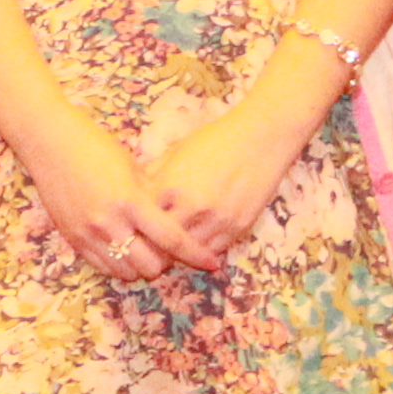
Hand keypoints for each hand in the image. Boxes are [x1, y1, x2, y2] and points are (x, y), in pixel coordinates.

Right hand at [12, 117, 186, 286]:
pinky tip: (123, 250)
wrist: (50, 142)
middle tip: (169, 252)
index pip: (172, 239)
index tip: (212, 263)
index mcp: (132, 200)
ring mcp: (89, 233)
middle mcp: (110, 222)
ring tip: (144, 250)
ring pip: (126, 272)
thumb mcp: (133, 168)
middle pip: (151, 265)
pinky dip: (118, 265)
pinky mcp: (72, 238)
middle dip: (166, 262)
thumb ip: (153, 197)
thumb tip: (178, 219)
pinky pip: (103, 267)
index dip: (196, 254)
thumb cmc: (96, 147)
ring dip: (140, 266)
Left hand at [141, 84, 318, 271]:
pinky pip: (213, 251)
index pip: (143, 220)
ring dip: (179, 253)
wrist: (259, 140)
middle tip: (149, 248)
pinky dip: (202, 252)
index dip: (137, 227)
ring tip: (171, 251)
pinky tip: (196, 247)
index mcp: (170, 186)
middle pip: (163, 242)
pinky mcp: (238, 228)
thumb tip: (133, 193)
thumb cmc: (213, 141)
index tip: (134, 230)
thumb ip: (153, 175)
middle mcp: (192, 207)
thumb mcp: (175, 152)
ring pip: (189, 252)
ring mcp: (216, 220)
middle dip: (154, 246)